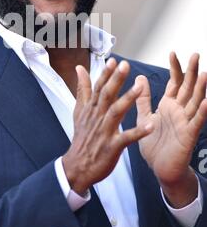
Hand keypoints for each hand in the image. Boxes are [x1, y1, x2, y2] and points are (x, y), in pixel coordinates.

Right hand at [62, 58, 152, 194]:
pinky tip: (150, 125)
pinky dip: (138, 132)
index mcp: (92, 108)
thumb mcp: (79, 111)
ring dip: (127, 99)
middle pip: (107, 95)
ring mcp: (105, 131)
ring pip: (116, 112)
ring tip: (139, 87)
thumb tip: (79, 69)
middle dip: (116, 79)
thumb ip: (82, 89)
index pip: (99, 87)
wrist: (77, 166)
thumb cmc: (82, 137)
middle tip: (125, 65)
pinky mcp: (112, 146)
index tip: (114, 60)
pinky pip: (127, 138)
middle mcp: (98, 117)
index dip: (106, 73)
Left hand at [136, 53, 206, 205]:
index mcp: (169, 105)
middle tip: (196, 54)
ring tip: (205, 74)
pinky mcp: (188, 136)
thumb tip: (139, 78)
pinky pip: (196, 122)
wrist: (159, 169)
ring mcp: (185, 122)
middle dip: (192, 71)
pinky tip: (206, 102)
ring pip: (195, 102)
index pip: (174, 82)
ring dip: (201, 89)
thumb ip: (143, 98)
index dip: (175, 68)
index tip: (173, 53)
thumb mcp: (145, 117)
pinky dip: (201, 112)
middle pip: (188, 87)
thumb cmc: (155, 144)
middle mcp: (179, 111)